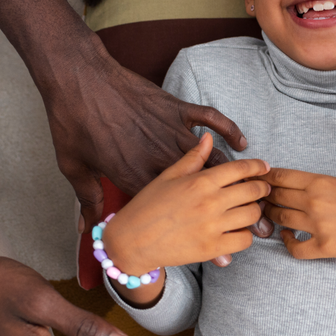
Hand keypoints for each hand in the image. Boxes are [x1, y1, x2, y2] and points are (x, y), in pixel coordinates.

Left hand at [46, 46, 249, 233]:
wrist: (78, 80)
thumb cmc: (72, 124)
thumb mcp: (73, 168)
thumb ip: (88, 201)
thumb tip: (87, 231)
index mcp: (137, 176)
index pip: (175, 215)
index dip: (203, 236)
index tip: (224, 256)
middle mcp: (160, 158)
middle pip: (208, 190)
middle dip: (239, 210)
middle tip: (262, 224)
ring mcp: (171, 131)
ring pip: (214, 158)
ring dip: (242, 176)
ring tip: (263, 191)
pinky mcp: (175, 108)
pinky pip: (210, 119)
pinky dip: (229, 129)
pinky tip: (242, 142)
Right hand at [104, 133, 269, 276]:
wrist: (130, 241)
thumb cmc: (147, 206)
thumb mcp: (168, 176)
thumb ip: (192, 158)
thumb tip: (208, 138)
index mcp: (200, 181)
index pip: (240, 169)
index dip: (256, 166)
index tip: (264, 167)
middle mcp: (210, 203)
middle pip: (252, 192)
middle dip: (261, 188)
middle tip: (262, 189)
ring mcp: (212, 227)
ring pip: (252, 216)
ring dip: (254, 211)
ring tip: (248, 210)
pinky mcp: (212, 249)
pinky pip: (244, 240)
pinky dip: (246, 236)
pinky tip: (237, 231)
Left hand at [261, 167, 335, 301]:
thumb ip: (318, 182)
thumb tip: (289, 182)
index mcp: (321, 182)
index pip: (280, 177)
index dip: (265, 179)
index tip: (260, 182)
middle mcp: (316, 202)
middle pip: (276, 198)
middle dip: (266, 198)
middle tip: (261, 200)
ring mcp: (319, 226)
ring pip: (280, 220)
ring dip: (272, 218)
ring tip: (272, 216)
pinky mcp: (325, 247)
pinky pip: (293, 248)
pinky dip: (286, 242)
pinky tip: (288, 236)